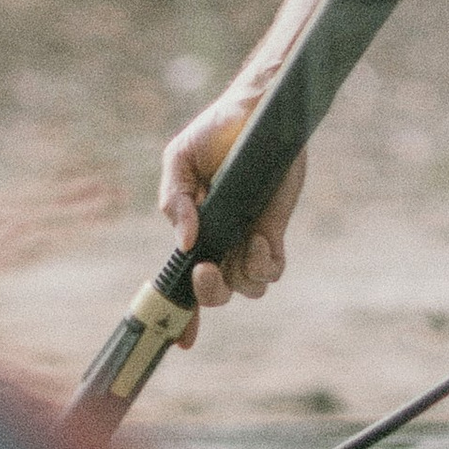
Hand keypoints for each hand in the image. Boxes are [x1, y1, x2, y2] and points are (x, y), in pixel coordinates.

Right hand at [159, 87, 305, 307]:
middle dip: (209, 294)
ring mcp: (248, 237)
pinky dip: (266, 264)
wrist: (259, 109)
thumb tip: (185, 241)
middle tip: (208, 269)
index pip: (182, 281)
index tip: (179, 339)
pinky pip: (272, 268)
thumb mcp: (180, 159)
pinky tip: (261, 240)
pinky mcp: (275, 229)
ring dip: (242, 275)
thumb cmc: (216, 131)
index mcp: (192, 230)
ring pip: (246, 286)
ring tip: (246, 242)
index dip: (180, 315)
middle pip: (215, 293)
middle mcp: (220, 241)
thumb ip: (173, 200)